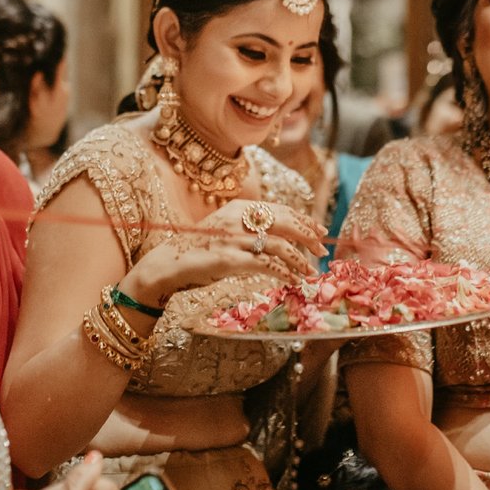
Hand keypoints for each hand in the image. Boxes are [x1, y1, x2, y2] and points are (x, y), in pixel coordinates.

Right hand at [122, 198, 325, 304]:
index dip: (303, 220)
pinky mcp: (229, 259)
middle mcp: (237, 219)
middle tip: (321, 251)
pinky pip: (266, 265)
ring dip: (299, 260)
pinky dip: (284, 273)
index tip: (319, 231)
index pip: (280, 210)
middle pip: (285, 223)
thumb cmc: (198, 251)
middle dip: (308, 237)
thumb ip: (248, 229)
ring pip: (279, 246)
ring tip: (310, 272)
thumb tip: (278, 238)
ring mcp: (233, 239)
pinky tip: (293, 280)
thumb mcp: (225, 231)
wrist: (168, 264)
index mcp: (238, 208)